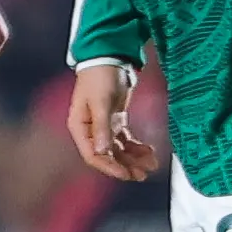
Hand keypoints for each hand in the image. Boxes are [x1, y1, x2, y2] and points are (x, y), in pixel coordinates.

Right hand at [67, 59, 159, 180]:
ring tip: (151, 166)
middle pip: (108, 156)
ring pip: (119, 150)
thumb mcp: (101, 103)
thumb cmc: (100, 77)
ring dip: (134, 159)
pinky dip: (137, 147)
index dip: (109, 167)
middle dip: (125, 166)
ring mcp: (104, 126)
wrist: (109, 56)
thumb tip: (101, 152)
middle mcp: (90, 131)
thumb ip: (102, 128)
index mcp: (80, 128)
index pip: (93, 155)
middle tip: (142, 175)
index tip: (126, 174)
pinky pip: (126, 140)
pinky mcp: (116, 120)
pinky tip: (149, 152)